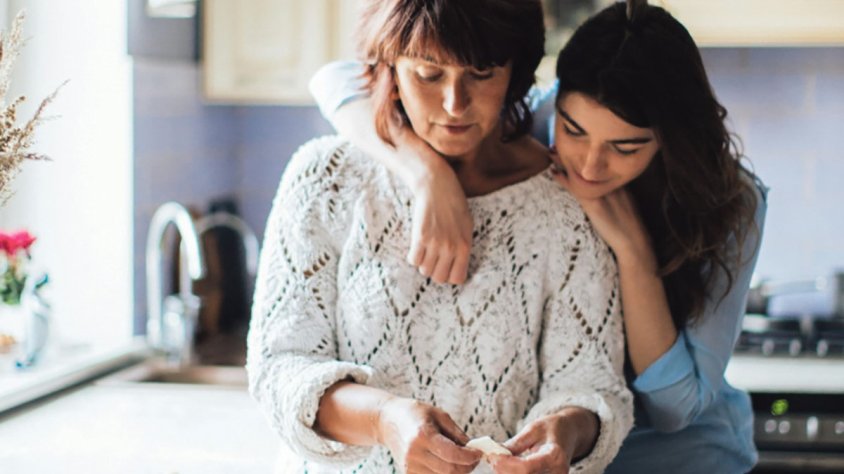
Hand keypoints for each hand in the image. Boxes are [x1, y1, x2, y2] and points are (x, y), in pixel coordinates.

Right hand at [378, 398, 481, 473]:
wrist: (387, 421)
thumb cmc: (414, 414)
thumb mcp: (439, 415)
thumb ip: (457, 433)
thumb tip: (473, 448)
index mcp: (423, 435)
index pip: (452, 454)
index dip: (470, 457)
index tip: (478, 453)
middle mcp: (414, 453)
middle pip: (449, 470)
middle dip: (467, 466)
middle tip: (473, 458)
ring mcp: (409, 466)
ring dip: (457, 472)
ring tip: (461, 460)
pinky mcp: (407, 473)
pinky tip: (448, 463)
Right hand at [393, 124, 472, 284]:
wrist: (437, 185)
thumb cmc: (454, 204)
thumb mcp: (466, 226)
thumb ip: (462, 247)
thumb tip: (456, 267)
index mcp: (465, 246)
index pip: (457, 279)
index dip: (450, 274)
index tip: (446, 266)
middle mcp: (451, 248)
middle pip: (439, 277)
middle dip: (435, 270)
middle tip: (434, 257)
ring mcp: (436, 243)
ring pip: (425, 270)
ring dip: (424, 262)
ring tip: (426, 249)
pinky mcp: (421, 237)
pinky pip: (413, 260)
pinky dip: (413, 255)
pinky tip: (417, 245)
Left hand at [489, 409, 595, 473]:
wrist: (569, 433)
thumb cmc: (551, 428)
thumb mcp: (533, 429)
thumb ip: (515, 443)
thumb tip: (494, 452)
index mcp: (555, 456)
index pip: (525, 468)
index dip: (505, 464)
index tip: (492, 455)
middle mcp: (557, 473)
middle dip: (503, 469)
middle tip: (492, 457)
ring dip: (506, 473)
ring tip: (499, 460)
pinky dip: (513, 473)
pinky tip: (507, 466)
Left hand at [549, 150, 653, 265]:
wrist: (633, 242)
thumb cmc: (627, 225)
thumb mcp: (622, 202)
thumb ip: (610, 191)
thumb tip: (596, 185)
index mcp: (618, 180)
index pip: (597, 162)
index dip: (583, 153)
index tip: (571, 144)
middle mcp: (610, 182)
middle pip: (588, 163)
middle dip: (572, 151)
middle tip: (556, 143)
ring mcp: (601, 192)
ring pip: (581, 172)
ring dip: (564, 161)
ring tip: (551, 151)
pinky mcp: (594, 204)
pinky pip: (576, 187)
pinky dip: (564, 179)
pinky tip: (554, 173)